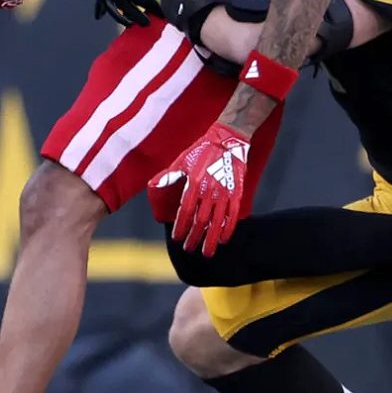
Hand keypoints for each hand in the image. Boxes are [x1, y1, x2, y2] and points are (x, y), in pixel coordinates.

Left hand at [148, 122, 250, 256]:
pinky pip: (233, 215)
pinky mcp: (237, 192)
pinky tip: (223, 239)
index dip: (180, 227)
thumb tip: (154, 185)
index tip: (177, 238)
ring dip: (211, 239)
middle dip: (194, 237)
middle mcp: (209, 191)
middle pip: (200, 221)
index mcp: (194, 183)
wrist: (228, 139)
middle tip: (189, 248)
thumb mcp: (182, 160)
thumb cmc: (202, 150)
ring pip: (217, 222)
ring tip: (206, 253)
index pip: (185, 212)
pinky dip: (228, 229)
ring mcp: (225, 192)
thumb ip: (170, 175)